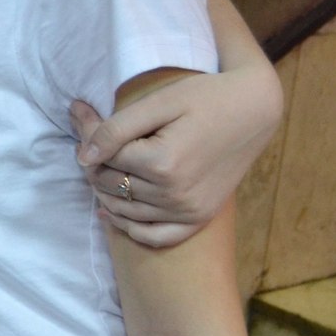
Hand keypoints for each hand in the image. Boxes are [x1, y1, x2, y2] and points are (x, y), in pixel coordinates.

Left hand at [71, 65, 280, 246]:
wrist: (254, 110)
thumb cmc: (205, 98)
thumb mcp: (158, 103)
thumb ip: (116, 129)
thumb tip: (82, 157)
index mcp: (162, 163)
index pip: (104, 158)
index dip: (88, 135)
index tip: (83, 114)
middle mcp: (174, 194)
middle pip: (110, 185)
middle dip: (95, 162)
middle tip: (93, 137)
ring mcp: (188, 211)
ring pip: (123, 211)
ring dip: (105, 190)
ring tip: (103, 165)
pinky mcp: (199, 218)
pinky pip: (155, 237)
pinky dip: (130, 228)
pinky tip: (113, 212)